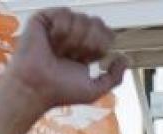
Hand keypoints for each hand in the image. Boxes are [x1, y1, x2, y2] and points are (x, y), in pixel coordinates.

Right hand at [11, 9, 126, 110]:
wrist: (37, 88)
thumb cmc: (60, 91)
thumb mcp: (95, 90)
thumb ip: (115, 78)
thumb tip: (125, 59)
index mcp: (86, 49)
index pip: (107, 34)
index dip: (101, 46)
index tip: (87, 61)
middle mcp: (74, 36)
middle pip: (98, 23)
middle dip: (89, 43)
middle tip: (73, 56)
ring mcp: (59, 26)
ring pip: (82, 18)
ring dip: (73, 41)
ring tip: (59, 52)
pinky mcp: (44, 19)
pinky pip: (65, 14)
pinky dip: (61, 32)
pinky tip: (51, 43)